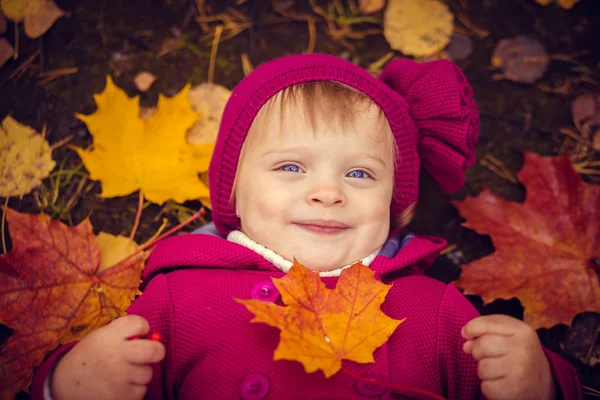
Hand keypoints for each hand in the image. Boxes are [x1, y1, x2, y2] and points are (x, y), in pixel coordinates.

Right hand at [51, 315, 165, 399]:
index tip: (138, 333)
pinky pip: (141, 391)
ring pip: (147, 374)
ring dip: (140, 374)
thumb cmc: (89, 357)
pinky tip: (119, 387)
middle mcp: (116, 355)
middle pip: (155, 351)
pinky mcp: (121, 397)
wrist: (64, 385)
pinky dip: (134, 390)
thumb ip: (125, 333)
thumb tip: (154, 337)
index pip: (139, 323)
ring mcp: (119, 378)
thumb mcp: (101, 337)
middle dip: (156, 351)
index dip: (143, 327)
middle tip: (150, 353)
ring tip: (123, 373)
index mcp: (109, 336)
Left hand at [462, 314, 555, 399]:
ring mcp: (520, 371)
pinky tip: (500, 383)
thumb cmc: (517, 352)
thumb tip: (466, 344)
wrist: (541, 381)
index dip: (471, 329)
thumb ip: (484, 329)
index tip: (467, 334)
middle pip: (481, 346)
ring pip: (482, 368)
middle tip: (489, 356)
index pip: (485, 324)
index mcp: (522, 331)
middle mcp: (524, 349)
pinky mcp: (515, 390)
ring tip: (497, 370)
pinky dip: (488, 387)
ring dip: (484, 371)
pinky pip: (486, 387)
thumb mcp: (507, 333)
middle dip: (478, 352)